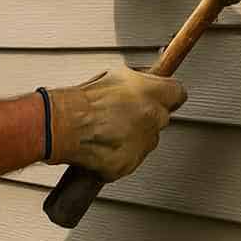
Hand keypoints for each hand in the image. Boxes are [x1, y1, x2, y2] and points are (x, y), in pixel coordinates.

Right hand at [45, 67, 186, 181]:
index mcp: (151, 93)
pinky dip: (119, 154)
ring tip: (109, 129)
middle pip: (161, 118)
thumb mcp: (116, 76)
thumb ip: (140, 82)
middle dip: (147, 117)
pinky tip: (103, 144)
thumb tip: (148, 80)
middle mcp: (152, 119)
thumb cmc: (83, 100)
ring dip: (133, 136)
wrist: (63, 125)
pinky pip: (130, 159)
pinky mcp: (128, 164)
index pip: (178, 93)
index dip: (168, 95)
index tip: (163, 96)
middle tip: (124, 114)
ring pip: (146, 141)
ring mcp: (142, 144)